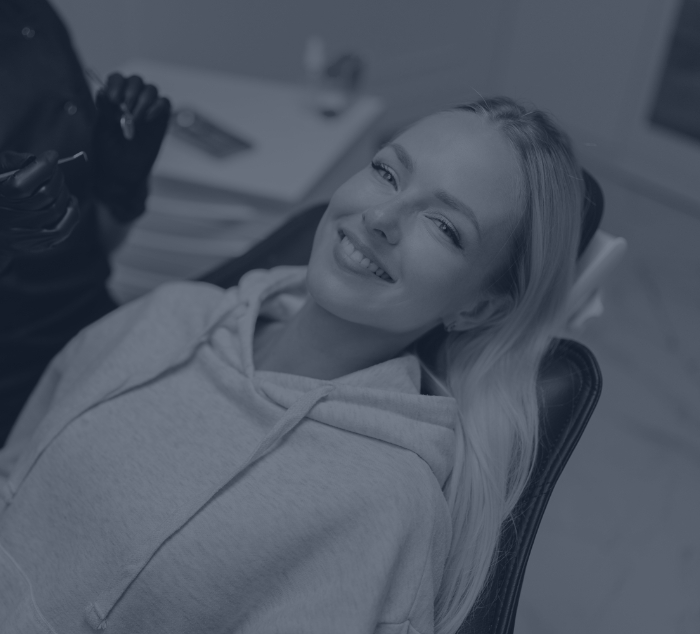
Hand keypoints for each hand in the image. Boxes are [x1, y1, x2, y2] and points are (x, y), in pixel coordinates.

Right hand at [0, 150, 80, 253]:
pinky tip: (70, 201)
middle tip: (55, 169)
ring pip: (57, 208)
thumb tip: (34, 158)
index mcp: (1, 198)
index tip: (51, 156)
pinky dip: (72, 212)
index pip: (25, 183)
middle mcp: (13, 219)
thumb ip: (8, 163)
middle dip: (55, 176)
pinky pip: (64, 228)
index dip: (44, 166)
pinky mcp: (40, 243)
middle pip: (46, 194)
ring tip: (59, 184)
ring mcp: (27, 234)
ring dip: (63, 191)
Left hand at [93, 73, 171, 222]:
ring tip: (136, 120)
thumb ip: (103, 110)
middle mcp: (131, 102)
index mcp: (113, 100)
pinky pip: (165, 103)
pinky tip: (147, 120)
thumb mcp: (101, 130)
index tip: (112, 99)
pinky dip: (157, 107)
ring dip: (143, 101)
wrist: (121, 174)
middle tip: (125, 108)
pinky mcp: (161, 121)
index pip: (117, 79)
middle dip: (131, 92)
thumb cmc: (108, 153)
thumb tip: (102, 91)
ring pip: (151, 90)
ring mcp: (148, 111)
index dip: (116, 84)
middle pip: (136, 81)